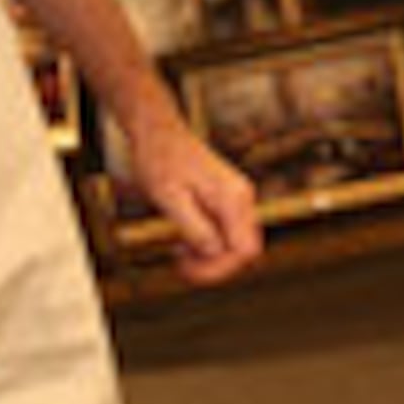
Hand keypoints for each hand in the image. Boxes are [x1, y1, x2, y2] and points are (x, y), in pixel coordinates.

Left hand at [121, 111, 262, 286]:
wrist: (158, 134)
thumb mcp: (169, 198)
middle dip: (214, 266)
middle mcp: (243, 198)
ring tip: (180, 253)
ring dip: (211, 258)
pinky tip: (185, 242)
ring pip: (237, 244)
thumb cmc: (159, 162)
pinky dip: (209, 245)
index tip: (188, 270)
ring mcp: (239, 199)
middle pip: (245, 251)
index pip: (245, 250)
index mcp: (233, 198)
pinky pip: (228, 234)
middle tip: (181, 265)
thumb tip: (215, 252)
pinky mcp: (229, 201)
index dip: (219, 269)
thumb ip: (196, 227)